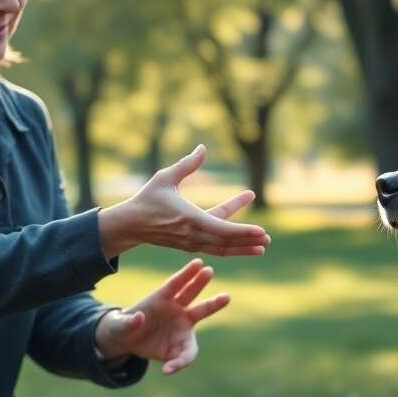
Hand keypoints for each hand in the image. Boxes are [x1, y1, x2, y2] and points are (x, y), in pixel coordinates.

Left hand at [95, 259, 228, 374]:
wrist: (130, 342)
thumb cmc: (124, 327)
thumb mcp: (119, 325)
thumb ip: (128, 322)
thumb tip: (139, 317)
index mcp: (160, 298)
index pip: (175, 284)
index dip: (186, 273)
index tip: (198, 263)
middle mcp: (176, 309)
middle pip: (191, 293)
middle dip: (200, 281)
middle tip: (210, 270)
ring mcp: (182, 325)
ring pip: (200, 314)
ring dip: (213, 304)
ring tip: (226, 296)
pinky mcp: (181, 345)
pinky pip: (185, 354)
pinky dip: (179, 362)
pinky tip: (166, 370)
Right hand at [97, 144, 269, 259]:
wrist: (130, 225)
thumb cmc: (148, 198)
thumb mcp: (165, 178)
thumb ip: (187, 164)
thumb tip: (203, 147)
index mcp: (189, 218)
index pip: (222, 228)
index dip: (243, 231)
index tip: (261, 230)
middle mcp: (192, 234)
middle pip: (226, 242)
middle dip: (247, 241)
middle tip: (267, 239)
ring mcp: (191, 243)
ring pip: (221, 249)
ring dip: (242, 248)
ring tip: (262, 248)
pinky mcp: (189, 246)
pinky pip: (214, 249)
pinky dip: (230, 249)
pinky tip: (243, 247)